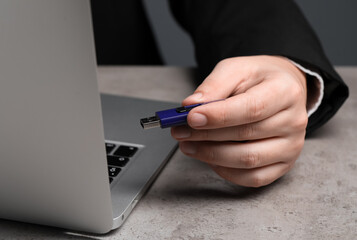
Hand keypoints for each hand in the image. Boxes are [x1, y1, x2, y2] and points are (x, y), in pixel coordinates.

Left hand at [171, 55, 307, 186]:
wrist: (282, 88)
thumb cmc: (259, 79)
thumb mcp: (236, 69)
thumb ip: (214, 86)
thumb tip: (191, 106)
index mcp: (285, 91)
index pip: (252, 109)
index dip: (219, 116)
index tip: (190, 117)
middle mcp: (294, 121)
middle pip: (246, 135)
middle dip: (206, 135)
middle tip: (180, 131)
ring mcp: (291, 146)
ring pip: (247, 160)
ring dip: (211, 155)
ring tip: (188, 144)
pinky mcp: (284, 165)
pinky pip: (252, 178)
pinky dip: (225, 171)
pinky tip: (209, 157)